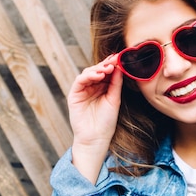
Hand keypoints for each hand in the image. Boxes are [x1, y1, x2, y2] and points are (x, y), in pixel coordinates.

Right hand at [67, 54, 123, 181]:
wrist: (96, 138)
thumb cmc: (106, 122)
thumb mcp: (114, 99)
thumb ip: (115, 83)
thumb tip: (119, 66)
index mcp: (102, 88)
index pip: (106, 72)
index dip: (112, 64)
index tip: (121, 58)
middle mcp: (92, 87)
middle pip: (97, 70)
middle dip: (106, 64)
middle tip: (114, 61)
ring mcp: (82, 90)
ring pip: (88, 73)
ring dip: (98, 69)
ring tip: (107, 68)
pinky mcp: (74, 95)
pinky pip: (79, 81)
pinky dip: (88, 76)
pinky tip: (98, 75)